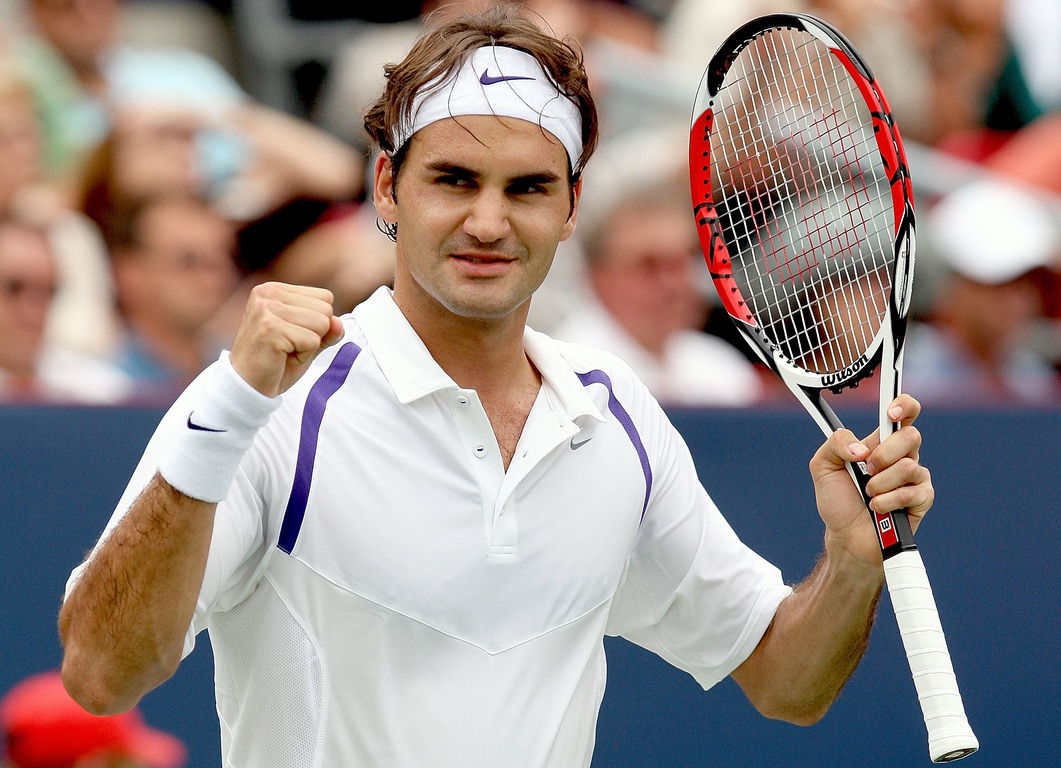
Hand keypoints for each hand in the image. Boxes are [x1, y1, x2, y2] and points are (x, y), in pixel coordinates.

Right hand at [228, 282, 343, 396]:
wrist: (248, 387)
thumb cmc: (276, 362)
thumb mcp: (309, 341)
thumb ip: (327, 329)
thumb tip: (339, 323)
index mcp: (276, 289)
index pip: (325, 297)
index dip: (318, 323)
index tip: (293, 336)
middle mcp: (268, 293)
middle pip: (326, 309)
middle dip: (315, 335)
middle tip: (288, 347)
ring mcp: (267, 308)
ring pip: (322, 324)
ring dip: (309, 346)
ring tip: (285, 352)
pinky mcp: (270, 328)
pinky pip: (312, 341)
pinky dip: (303, 356)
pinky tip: (281, 358)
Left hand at [809, 394, 933, 568]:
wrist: (846, 538)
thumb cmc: (838, 501)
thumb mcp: (823, 466)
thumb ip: (835, 444)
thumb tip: (861, 448)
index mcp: (879, 443)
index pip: (903, 413)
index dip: (903, 404)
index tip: (890, 411)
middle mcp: (901, 456)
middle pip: (910, 435)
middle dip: (884, 453)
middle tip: (867, 470)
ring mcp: (915, 477)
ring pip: (908, 465)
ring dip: (879, 484)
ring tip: (869, 495)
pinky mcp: (923, 498)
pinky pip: (911, 491)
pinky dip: (886, 501)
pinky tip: (877, 509)